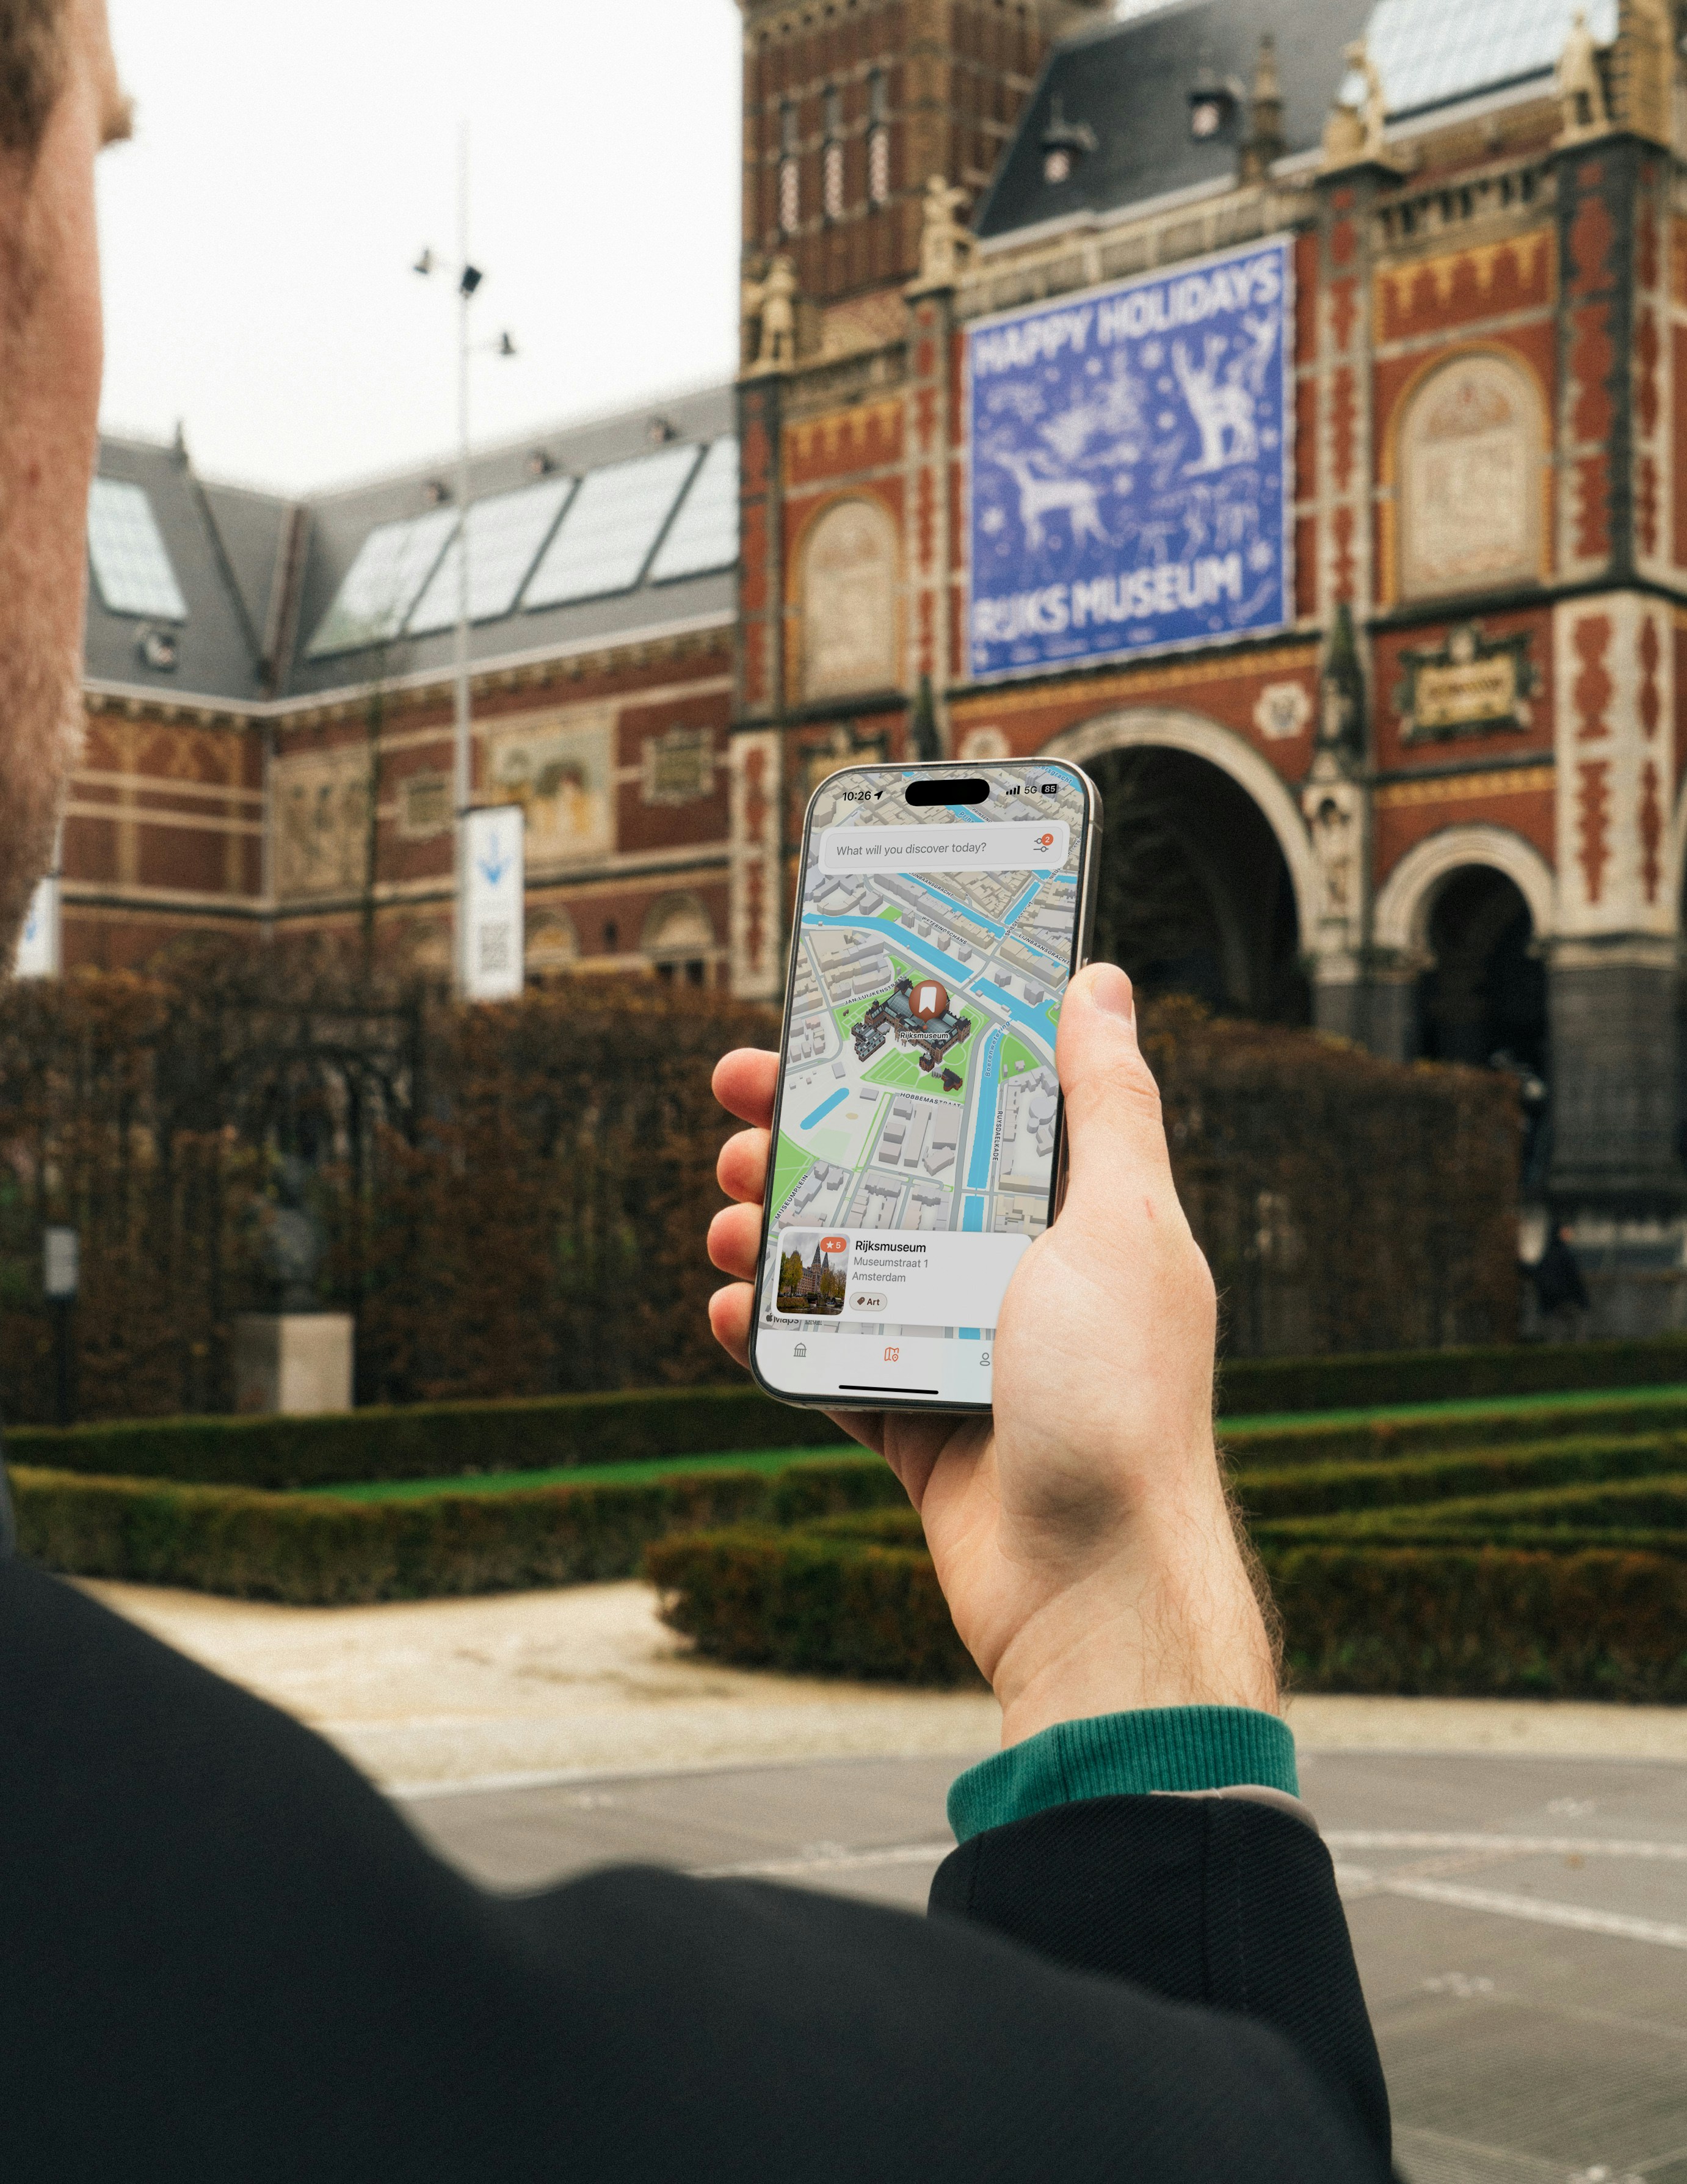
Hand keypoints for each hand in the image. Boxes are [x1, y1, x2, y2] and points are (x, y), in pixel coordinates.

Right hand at [707, 964, 1279, 1746]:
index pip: (978, 1105)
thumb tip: (1106, 983)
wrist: (1095, 1586)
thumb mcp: (1120, 1227)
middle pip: (894, 1178)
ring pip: (848, 1265)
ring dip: (776, 1229)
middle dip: (809, 1138)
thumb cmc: (1121, 1401)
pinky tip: (736, 1308)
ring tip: (727, 1215)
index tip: (831, 1019)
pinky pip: (829, 1360)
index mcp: (1076, 1215)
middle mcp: (1020, 1273)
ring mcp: (964, 1349)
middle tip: (735, 1110)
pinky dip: (776, 1333)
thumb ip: (1107, 1105)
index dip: (903, 1054)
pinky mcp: (917, 1422)